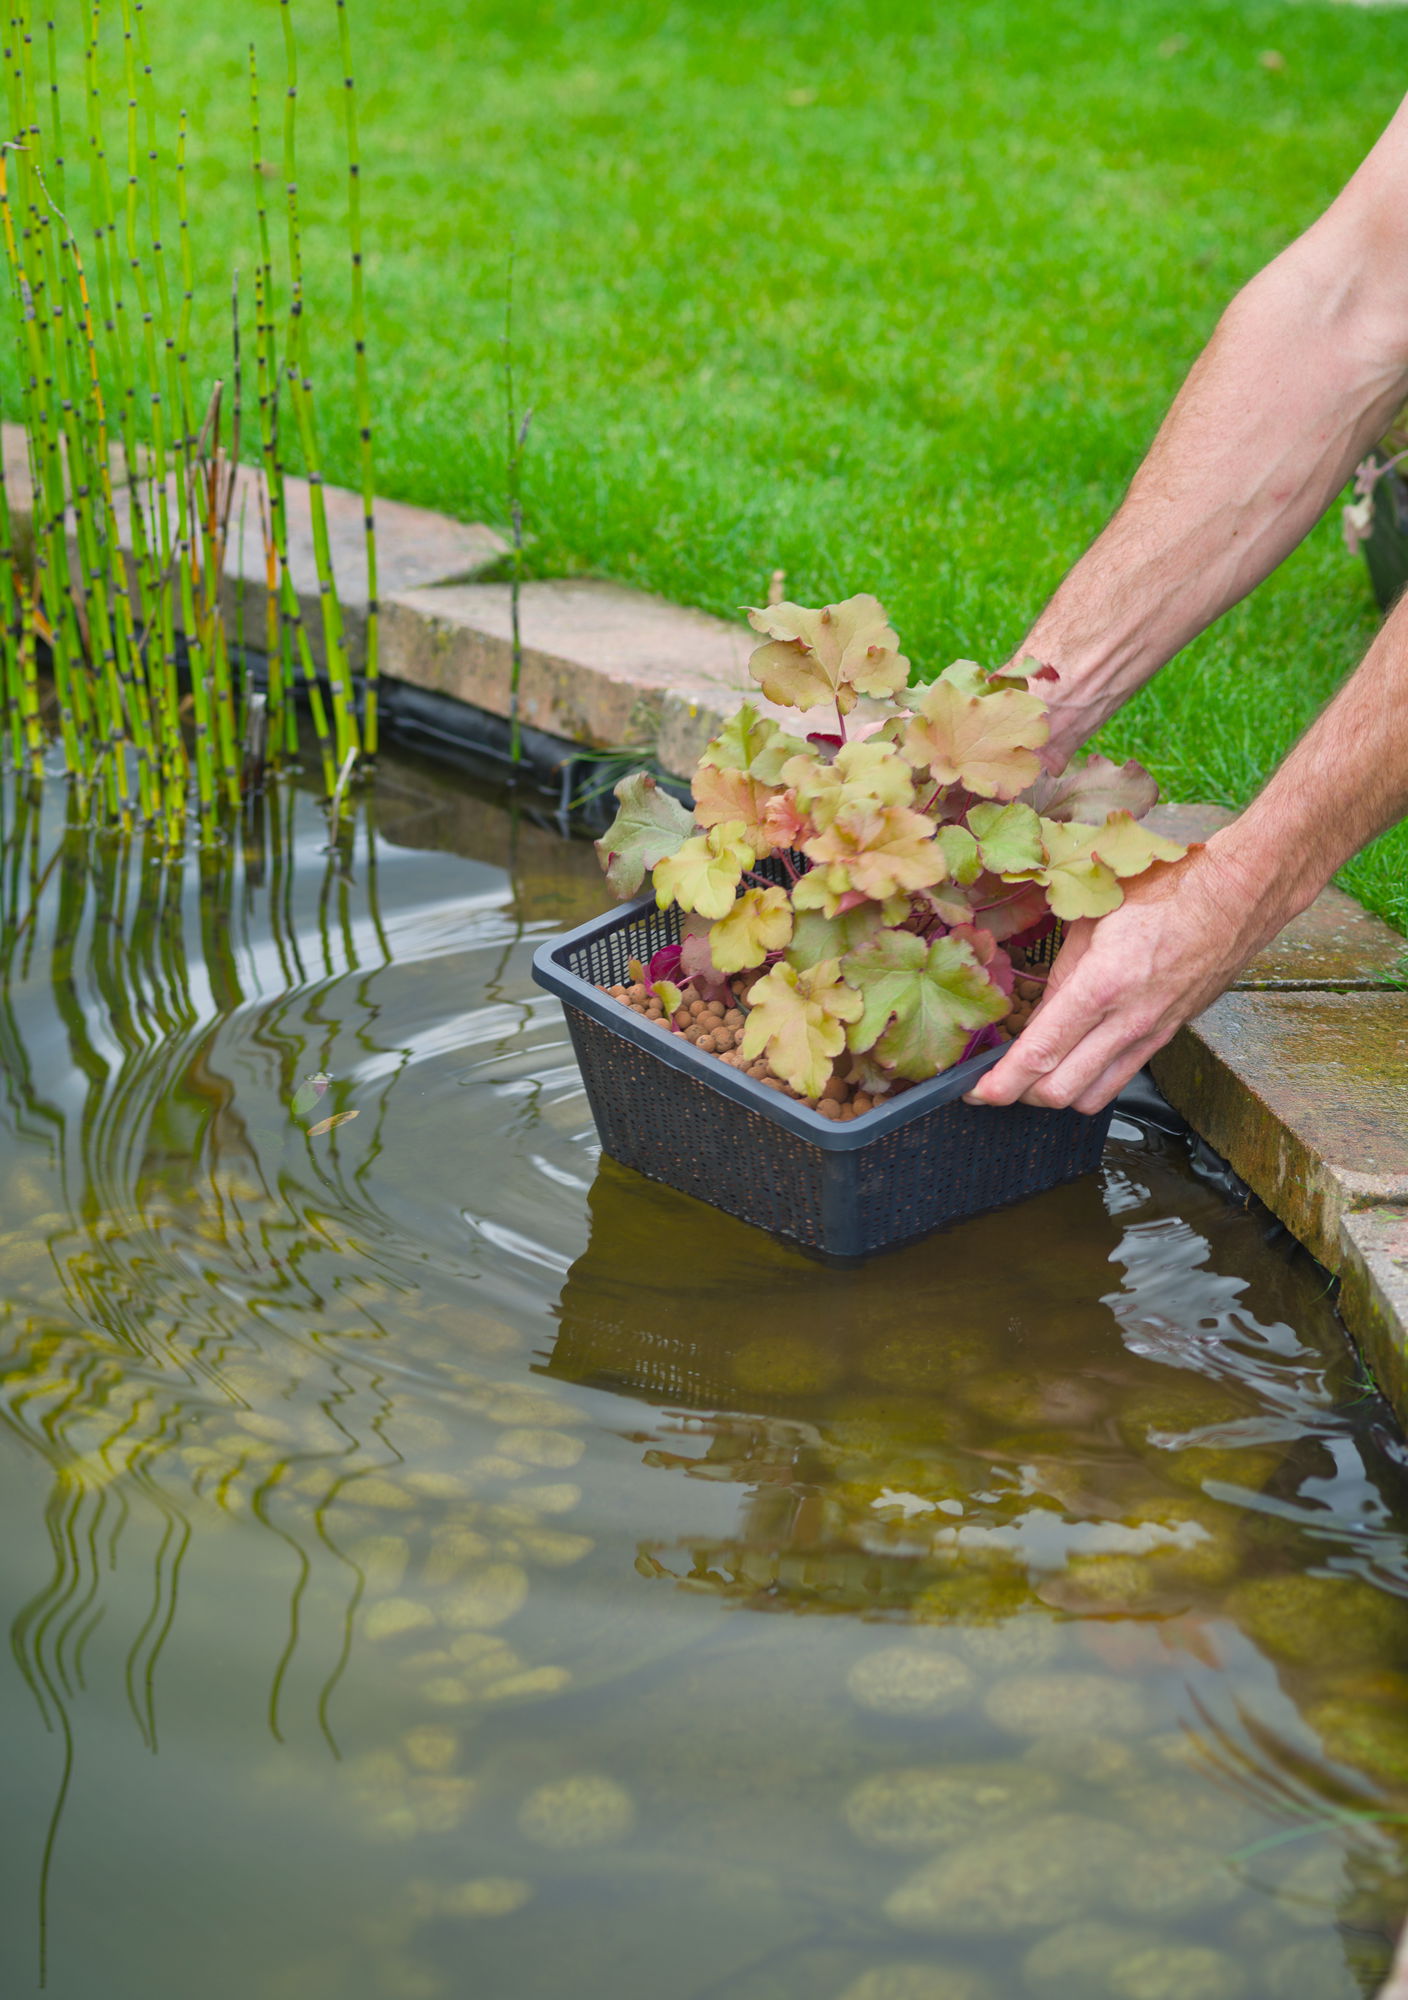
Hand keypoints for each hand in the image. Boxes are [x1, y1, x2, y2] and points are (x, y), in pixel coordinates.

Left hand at [965, 837, 1273, 1115]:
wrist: (1238, 895)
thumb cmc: (1164, 890)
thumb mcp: (1093, 919)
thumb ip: (1059, 974)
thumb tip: (1034, 1017)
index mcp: (1102, 985)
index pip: (1039, 1053)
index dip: (999, 1083)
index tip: (973, 1092)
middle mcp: (1127, 1021)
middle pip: (1059, 1091)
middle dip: (1019, 1095)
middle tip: (994, 1081)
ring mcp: (1151, 1034)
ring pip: (1091, 1097)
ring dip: (1055, 1095)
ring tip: (1031, 1076)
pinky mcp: (1168, 1037)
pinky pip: (1120, 1079)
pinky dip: (1089, 1083)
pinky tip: (1073, 1064)